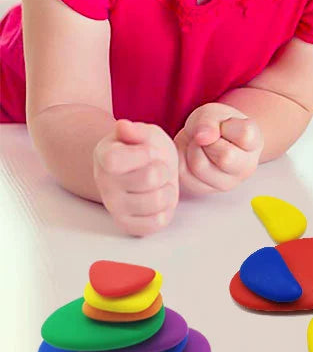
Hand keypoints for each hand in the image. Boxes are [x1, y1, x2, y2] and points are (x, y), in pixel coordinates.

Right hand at [93, 119, 179, 235]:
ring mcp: (115, 207)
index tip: (150, 151)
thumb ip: (136, 131)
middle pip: (150, 178)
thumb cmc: (144, 149)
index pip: (115, 160)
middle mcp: (105, 184)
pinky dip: (167, 209)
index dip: (143, 154)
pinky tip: (159, 198)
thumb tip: (123, 127)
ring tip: (160, 183)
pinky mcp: (129, 225)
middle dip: (163, 169)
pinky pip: (158, 222)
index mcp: (105, 157)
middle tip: (158, 167)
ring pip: (158, 201)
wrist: (143, 170)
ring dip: (168, 189)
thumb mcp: (145, 133)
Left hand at [174, 103, 263, 195]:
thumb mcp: (213, 113)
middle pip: (225, 157)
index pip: (245, 135)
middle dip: (209, 140)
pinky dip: (181, 157)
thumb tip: (203, 137)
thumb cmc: (216, 126)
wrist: (207, 140)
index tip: (224, 125)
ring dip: (192, 148)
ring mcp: (227, 183)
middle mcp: (246, 167)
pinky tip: (191, 154)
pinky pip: (184, 173)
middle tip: (208, 137)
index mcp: (255, 143)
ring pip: (200, 166)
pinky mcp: (204, 189)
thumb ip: (209, 121)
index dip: (227, 126)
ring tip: (198, 144)